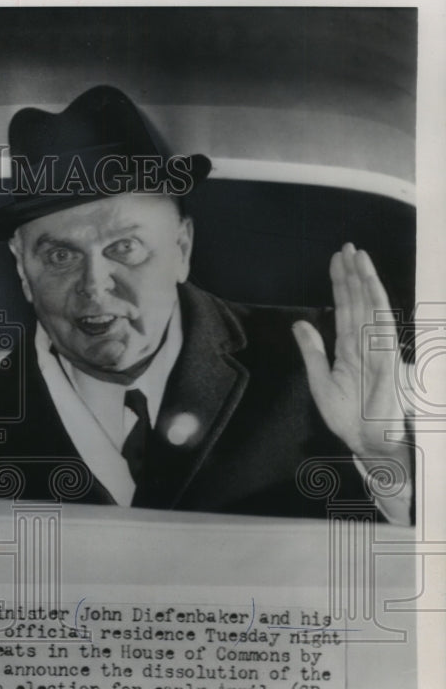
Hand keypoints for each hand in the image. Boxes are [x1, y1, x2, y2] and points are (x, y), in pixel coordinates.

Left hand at [292, 243, 407, 462]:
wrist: (365, 441)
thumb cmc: (347, 415)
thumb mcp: (320, 380)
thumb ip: (312, 351)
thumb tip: (301, 323)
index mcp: (349, 347)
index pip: (345, 307)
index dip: (340, 284)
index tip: (336, 259)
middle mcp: (365, 342)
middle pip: (358, 301)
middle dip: (352, 274)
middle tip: (346, 246)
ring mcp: (377, 348)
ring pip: (371, 307)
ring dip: (365, 281)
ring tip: (358, 256)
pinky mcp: (387, 359)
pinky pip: (383, 327)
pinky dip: (377, 306)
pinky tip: (371, 286)